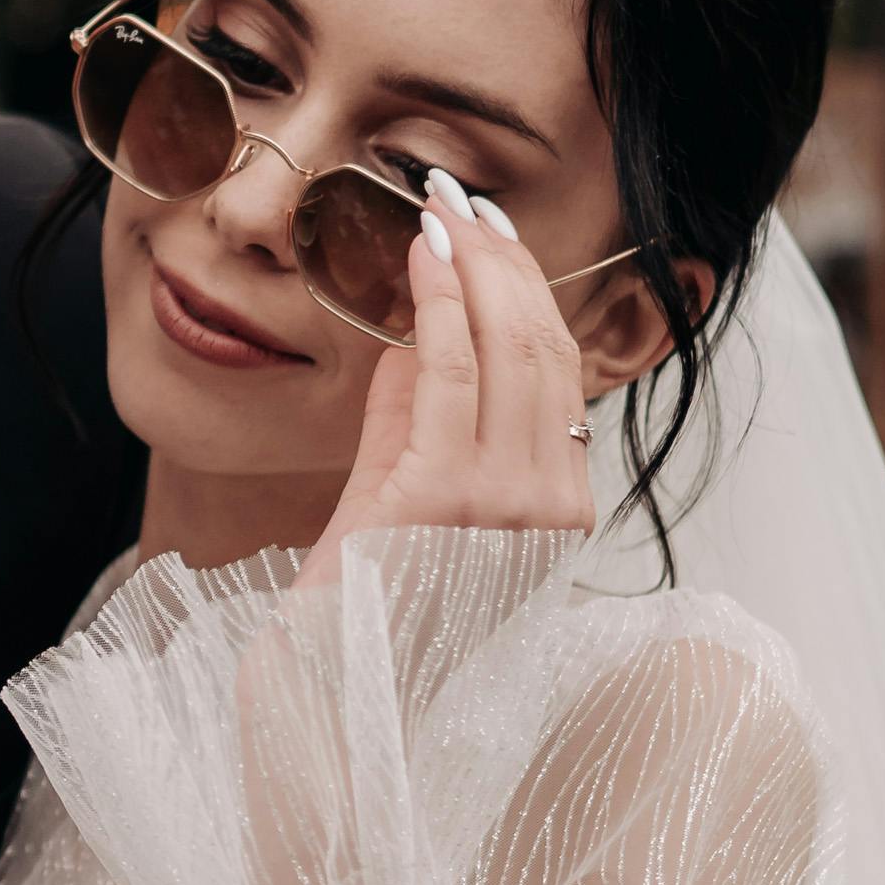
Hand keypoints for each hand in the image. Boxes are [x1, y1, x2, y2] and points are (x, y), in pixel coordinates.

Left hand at [303, 172, 594, 585]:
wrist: (326, 687)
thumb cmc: (359, 605)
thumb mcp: (400, 494)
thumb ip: (414, 418)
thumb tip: (417, 333)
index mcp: (557, 510)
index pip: (559, 373)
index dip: (528, 291)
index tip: (494, 231)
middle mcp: (552, 507)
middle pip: (544, 347)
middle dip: (504, 259)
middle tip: (461, 198)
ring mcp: (508, 504)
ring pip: (510, 349)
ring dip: (474, 265)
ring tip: (440, 210)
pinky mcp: (449, 498)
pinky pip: (452, 373)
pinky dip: (437, 304)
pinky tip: (421, 257)